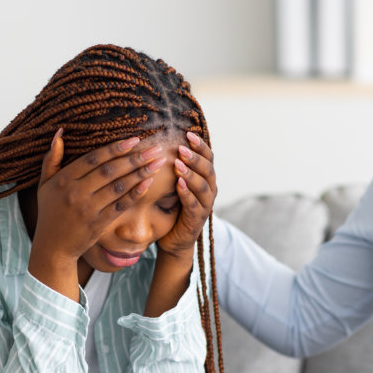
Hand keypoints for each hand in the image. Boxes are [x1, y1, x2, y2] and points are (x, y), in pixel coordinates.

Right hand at [29, 129, 168, 272]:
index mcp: (63, 180)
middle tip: (155, 149)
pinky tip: (149, 182)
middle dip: (135, 158)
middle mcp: (75, 193)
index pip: (93, 159)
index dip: (115, 148)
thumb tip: (60, 132)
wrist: (53, 247)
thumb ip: (51, 158)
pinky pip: (121, 205)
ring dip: (140, 173)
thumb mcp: (45, 184)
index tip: (135, 139)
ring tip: (158, 163)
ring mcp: (88, 209)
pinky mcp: (99, 224)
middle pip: (110, 170)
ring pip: (119, 186)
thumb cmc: (50, 212)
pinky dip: (135, 193)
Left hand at [156, 132, 216, 257]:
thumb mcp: (174, 183)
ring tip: (178, 163)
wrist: (173, 239)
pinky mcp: (197, 219)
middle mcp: (210, 190)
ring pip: (203, 187)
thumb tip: (163, 139)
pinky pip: (194, 205)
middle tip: (182, 148)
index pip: (208, 158)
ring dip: (191, 174)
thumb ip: (176, 166)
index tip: (188, 134)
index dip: (200, 146)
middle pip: (208, 170)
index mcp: (206, 179)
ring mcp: (205, 205)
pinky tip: (178, 184)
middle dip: (195, 158)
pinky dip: (187, 194)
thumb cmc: (172, 207)